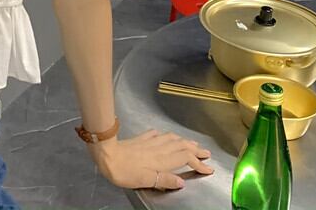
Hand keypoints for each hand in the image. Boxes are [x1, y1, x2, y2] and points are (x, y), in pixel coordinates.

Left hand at [88, 129, 215, 190]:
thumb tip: (182, 182)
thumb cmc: (125, 171)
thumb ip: (165, 180)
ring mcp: (149, 142)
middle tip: (206, 153)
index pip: (186, 158)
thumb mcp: (146, 180)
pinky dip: (164, 135)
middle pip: (181, 146)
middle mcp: (159, 149)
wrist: (107, 154)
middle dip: (195, 149)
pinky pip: (156, 135)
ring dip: (183, 140)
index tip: (209, 168)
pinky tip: (163, 135)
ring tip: (191, 143)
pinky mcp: (140, 139)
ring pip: (171, 138)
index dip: (198, 163)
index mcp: (162, 160)